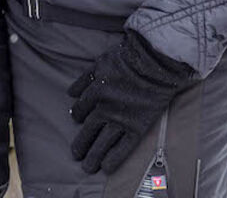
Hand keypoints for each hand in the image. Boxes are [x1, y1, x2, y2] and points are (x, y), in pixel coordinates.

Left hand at [67, 31, 190, 174]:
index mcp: (94, 92)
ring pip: (103, 142)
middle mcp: (105, 108)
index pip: (80, 110)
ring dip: (94, 156)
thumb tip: (70, 94)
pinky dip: (114, 158)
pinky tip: (107, 168)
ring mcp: (121, 119)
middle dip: (81, 144)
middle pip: (88, 130)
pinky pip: (124, 147)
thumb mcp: (100, 63)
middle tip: (76, 155)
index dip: (77, 116)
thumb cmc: (128, 59)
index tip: (78, 121)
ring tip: (88, 167)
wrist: (155, 63)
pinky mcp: (138, 126)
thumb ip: (84, 79)